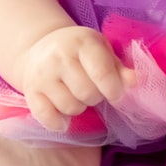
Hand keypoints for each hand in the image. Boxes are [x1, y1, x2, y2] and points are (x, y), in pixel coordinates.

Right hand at [18, 26, 136, 130]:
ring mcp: (42, 74)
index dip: (114, 90)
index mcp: (83, 42)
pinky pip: (46, 117)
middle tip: (92, 91)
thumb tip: (135, 82)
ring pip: (70, 107)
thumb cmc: (80, 52)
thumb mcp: (102, 52)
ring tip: (76, 96)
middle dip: (95, 97)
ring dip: (78, 108)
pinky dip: (58, 123)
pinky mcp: (30, 90)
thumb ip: (120, 69)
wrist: (41, 47)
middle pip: (87, 93)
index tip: (115, 94)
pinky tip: (63, 117)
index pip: (102, 73)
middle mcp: (59, 56)